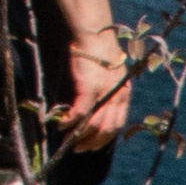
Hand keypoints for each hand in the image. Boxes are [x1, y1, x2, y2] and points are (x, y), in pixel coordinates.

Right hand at [61, 30, 129, 147]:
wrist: (93, 35)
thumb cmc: (95, 54)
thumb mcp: (104, 78)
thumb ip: (99, 97)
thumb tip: (84, 114)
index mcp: (123, 95)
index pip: (116, 125)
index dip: (103, 139)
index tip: (92, 147)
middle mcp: (118, 97)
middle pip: (106, 130)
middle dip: (92, 143)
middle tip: (78, 149)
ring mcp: (104, 94)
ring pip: (94, 125)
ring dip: (80, 136)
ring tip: (68, 141)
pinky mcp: (89, 89)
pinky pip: (80, 113)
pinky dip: (70, 123)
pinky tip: (61, 127)